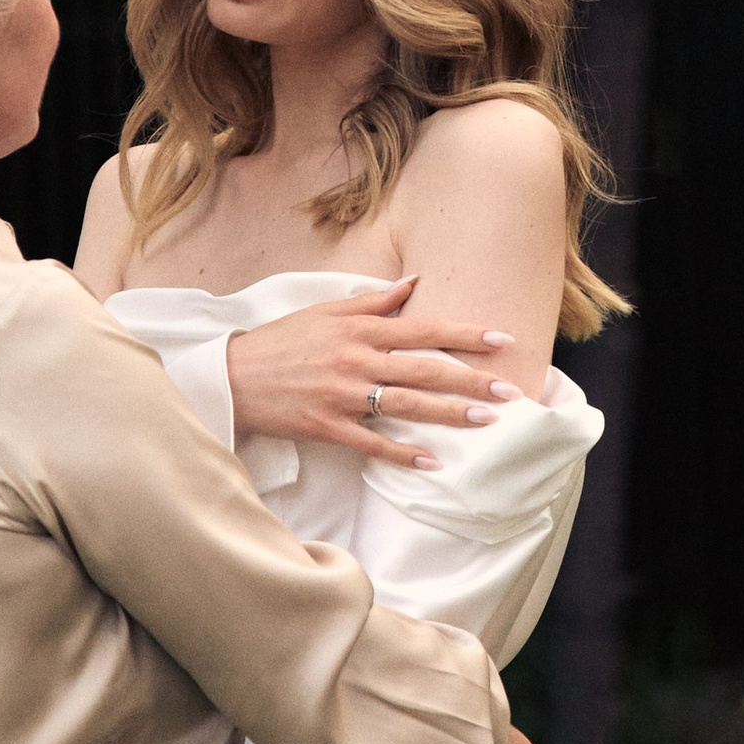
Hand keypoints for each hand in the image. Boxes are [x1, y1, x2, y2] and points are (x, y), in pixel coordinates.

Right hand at [225, 277, 520, 469]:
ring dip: (449, 416)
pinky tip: (431, 462)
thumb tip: (415, 282)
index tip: (502, 340)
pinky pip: (371, 442)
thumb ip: (374, 301)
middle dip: (471, 381)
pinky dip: (401, 453)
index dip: (465, 335)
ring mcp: (342, 395)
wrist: (232, 376)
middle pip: (424, 371)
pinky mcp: (326, 426)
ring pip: (406, 406)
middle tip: (511, 392)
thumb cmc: (282, 340)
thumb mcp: (326, 311)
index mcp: (360, 330)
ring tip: (486, 423)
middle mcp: (357, 360)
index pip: (424, 329)